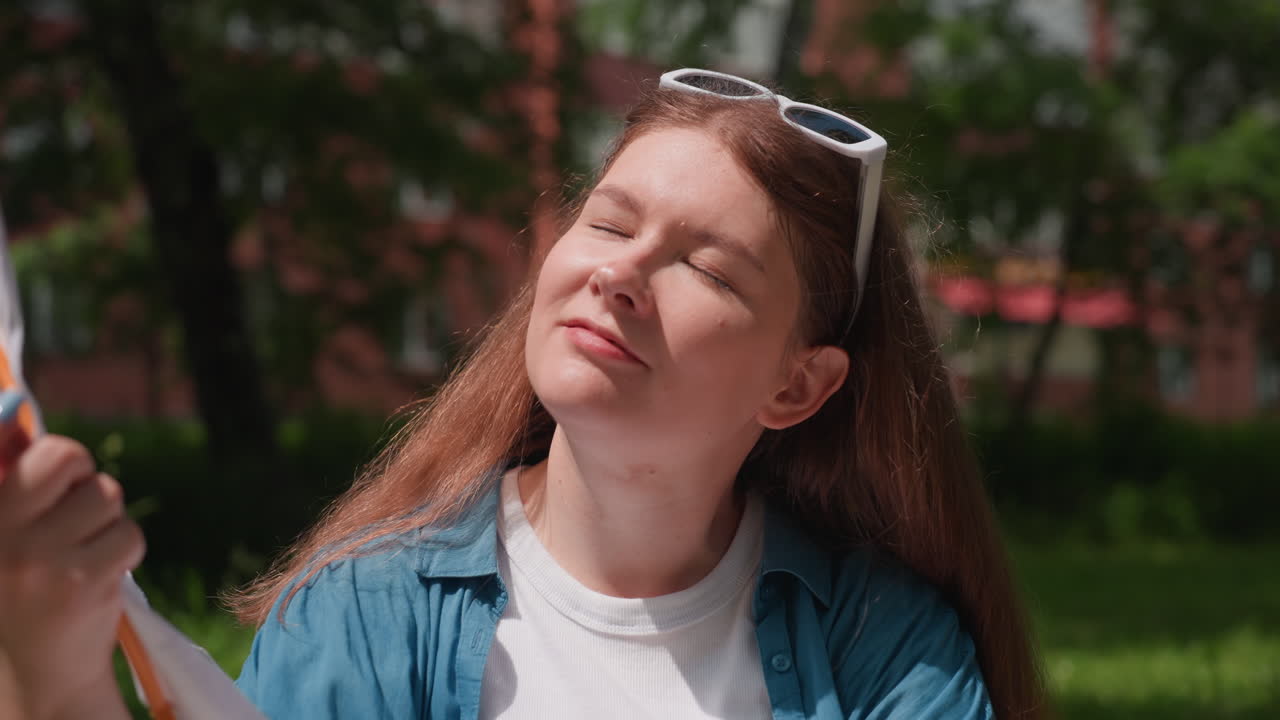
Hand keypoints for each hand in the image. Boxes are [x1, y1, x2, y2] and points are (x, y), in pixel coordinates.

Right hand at [0, 433, 143, 719]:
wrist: (41, 669)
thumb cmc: (24, 588)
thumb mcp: (6, 533)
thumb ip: (11, 480)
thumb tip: (16, 422)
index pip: (35, 450)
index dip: (60, 461)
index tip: (61, 483)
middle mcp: (3, 534)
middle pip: (70, 457)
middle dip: (84, 479)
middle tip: (77, 514)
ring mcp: (41, 558)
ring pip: (107, 496)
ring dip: (106, 520)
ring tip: (82, 554)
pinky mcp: (83, 580)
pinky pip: (128, 534)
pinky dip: (123, 550)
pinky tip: (98, 575)